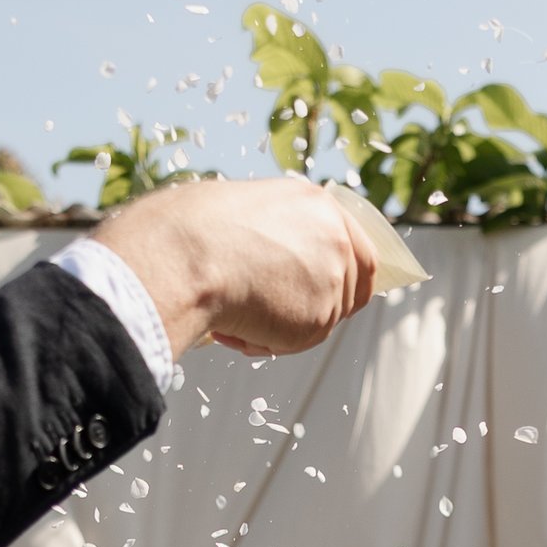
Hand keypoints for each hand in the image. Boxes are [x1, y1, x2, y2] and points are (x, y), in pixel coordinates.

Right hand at [94, 181, 385, 359]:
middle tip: (273, 309)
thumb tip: (278, 260)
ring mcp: (333, 279)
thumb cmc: (197, 231)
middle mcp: (335, 238)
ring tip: (240, 311)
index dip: (349, 276)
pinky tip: (237, 328)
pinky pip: (300, 342)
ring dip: (285, 324)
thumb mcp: (247, 211)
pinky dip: (269, 342)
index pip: (359, 249)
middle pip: (350, 289)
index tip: (337, 293)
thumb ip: (279, 233)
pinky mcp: (320, 318)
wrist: (186, 257)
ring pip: (323, 319)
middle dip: (316, 306)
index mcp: (318, 204)